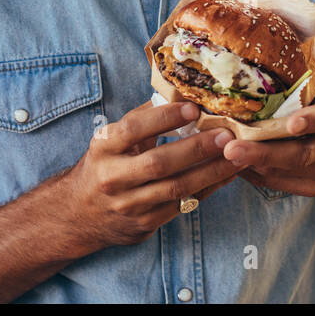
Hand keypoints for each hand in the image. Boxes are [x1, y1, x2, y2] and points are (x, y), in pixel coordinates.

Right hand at [61, 100, 239, 250]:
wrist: (77, 214)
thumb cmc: (105, 165)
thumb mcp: (112, 138)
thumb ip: (143, 117)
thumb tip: (179, 91)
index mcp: (103, 147)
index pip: (133, 130)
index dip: (164, 118)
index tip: (193, 108)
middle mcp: (112, 178)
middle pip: (158, 163)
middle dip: (196, 148)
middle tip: (226, 135)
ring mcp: (128, 205)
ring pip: (175, 188)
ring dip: (211, 171)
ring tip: (237, 155)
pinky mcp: (143, 224)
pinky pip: (182, 205)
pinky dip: (208, 188)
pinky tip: (227, 174)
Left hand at [222, 76, 314, 196]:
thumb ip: (301, 76)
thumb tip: (258, 57)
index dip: (311, 120)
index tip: (292, 123)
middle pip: (302, 153)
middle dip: (265, 153)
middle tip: (232, 149)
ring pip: (288, 171)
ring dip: (255, 165)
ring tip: (224, 156)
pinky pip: (282, 185)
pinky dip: (258, 176)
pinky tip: (237, 165)